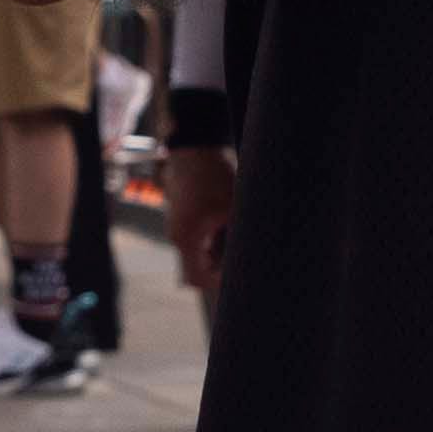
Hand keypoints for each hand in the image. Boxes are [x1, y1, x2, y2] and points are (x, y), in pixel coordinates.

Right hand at [159, 128, 237, 302]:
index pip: (198, 280)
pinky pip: (197, 238)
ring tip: (237, 234)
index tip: (240, 279)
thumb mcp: (232, 208)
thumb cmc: (213, 176)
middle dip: (221, 267)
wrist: (194, 146)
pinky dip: (213, 237)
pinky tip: (228, 221)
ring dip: (219, 251)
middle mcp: (178, 236)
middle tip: (244, 258)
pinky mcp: (182, 216)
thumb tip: (255, 261)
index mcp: (186, 239)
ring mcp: (178, 226)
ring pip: (200, 252)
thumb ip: (240, 239)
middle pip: (199, 267)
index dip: (219, 285)